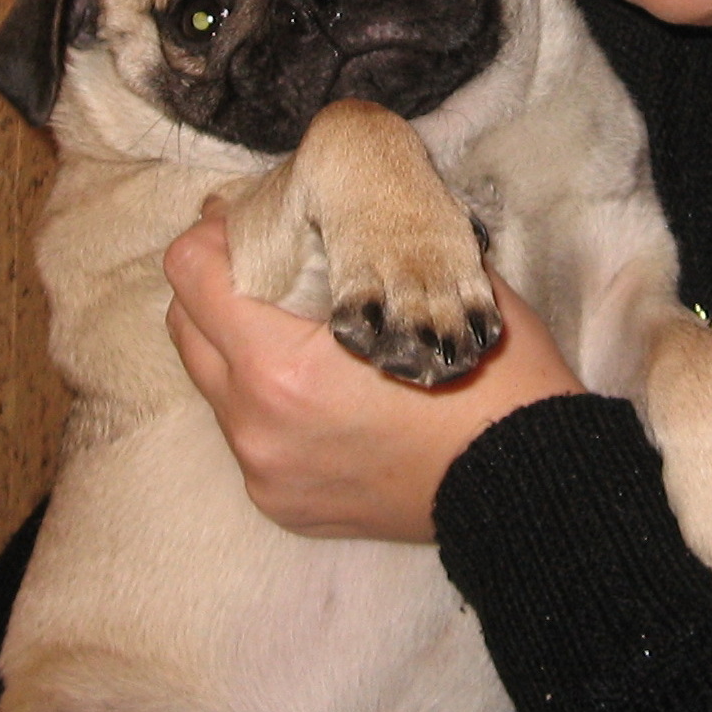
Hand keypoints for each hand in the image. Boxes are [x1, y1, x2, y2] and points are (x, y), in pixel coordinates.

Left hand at [164, 203, 583, 542]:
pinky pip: (250, 435)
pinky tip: (322, 390)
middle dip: (216, 288)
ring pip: (214, 385)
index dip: (211, 236)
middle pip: (186, 328)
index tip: (239, 219)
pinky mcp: (283, 503)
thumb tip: (342, 207)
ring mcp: (266, 470)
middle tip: (263, 261)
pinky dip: (270, 404)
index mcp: (280, 365)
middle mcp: (256, 424)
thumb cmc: (491, 376)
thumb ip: (372, 250)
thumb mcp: (437, 286)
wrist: (526, 482)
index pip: (192, 276)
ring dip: (239, 348)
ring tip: (296, 328)